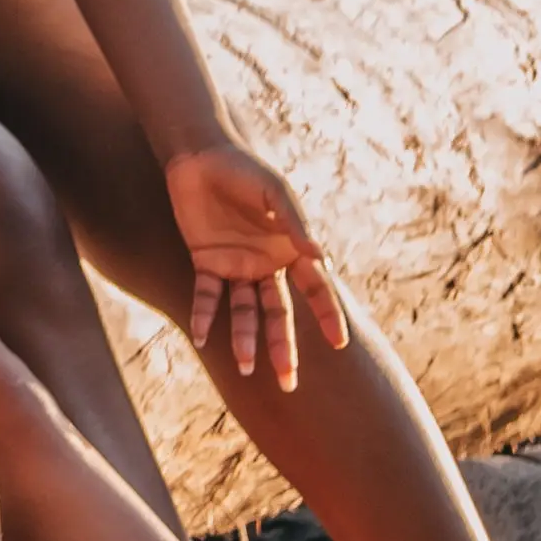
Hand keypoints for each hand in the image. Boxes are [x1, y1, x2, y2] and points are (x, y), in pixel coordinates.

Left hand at [166, 140, 347, 388]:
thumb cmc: (246, 171)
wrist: (201, 157)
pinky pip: (207, 295)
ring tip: (247, 370)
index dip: (328, 316)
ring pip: (244, 312)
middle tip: (289, 382)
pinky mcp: (206, 262)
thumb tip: (319, 257)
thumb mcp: (274, 194)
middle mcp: (267, 265)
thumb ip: (294, 223)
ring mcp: (237, 266)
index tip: (339, 344)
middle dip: (284, 347)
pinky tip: (202, 338)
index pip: (316, 289)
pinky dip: (205, 316)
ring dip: (244, 339)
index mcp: (292, 251)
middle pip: (278, 314)